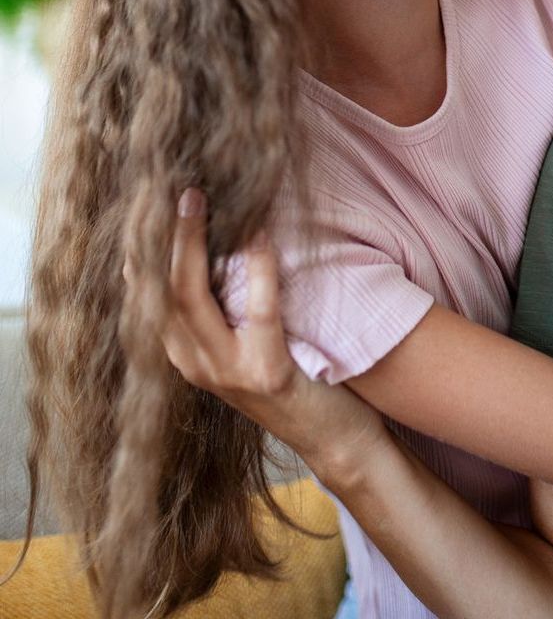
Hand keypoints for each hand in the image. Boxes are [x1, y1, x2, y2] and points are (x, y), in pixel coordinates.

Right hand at [147, 187, 391, 488]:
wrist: (335, 437)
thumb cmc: (298, 376)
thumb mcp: (248, 338)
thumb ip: (228, 301)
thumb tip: (222, 235)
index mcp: (185, 353)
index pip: (149, 293)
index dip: (144, 247)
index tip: (146, 200)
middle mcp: (194, 364)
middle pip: (162, 290)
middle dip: (160, 236)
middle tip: (171, 187)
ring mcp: (225, 373)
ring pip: (191, 297)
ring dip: (192, 243)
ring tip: (197, 199)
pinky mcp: (265, 374)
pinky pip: (258, 310)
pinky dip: (259, 267)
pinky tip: (260, 235)